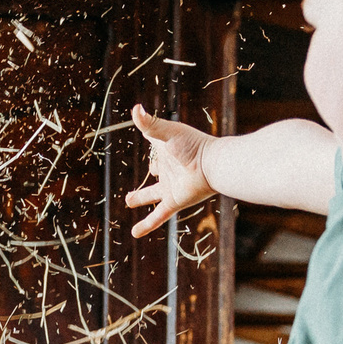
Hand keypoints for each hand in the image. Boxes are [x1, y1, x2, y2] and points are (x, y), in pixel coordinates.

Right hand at [124, 105, 217, 237]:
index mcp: (166, 149)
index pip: (154, 144)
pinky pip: (157, 216)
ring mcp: (170, 186)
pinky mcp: (173, 201)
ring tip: (129, 200)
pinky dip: (146, 225)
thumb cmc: (193, 145)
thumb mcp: (167, 133)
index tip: (146, 130)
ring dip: (141, 198)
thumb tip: (135, 109)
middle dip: (152, 169)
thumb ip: (150, 123)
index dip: (151, 136)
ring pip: (152, 194)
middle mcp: (168, 168)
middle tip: (151, 169)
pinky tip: (135, 234)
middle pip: (156, 170)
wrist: (213, 166)